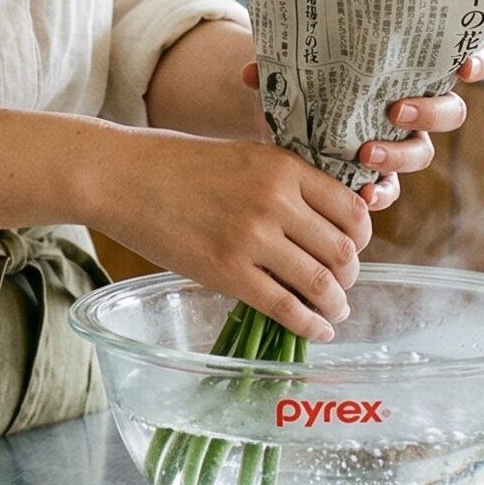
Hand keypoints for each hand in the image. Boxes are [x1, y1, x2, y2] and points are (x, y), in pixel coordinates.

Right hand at [90, 126, 372, 344]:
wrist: (122, 177)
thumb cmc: (178, 163)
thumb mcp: (243, 154)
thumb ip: (282, 180)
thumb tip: (321, 215)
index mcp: (284, 166)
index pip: (352, 209)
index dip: (361, 237)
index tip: (352, 249)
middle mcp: (275, 201)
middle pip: (344, 250)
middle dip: (350, 276)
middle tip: (341, 284)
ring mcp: (251, 238)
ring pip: (320, 283)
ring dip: (335, 304)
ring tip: (332, 311)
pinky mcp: (227, 272)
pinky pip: (285, 307)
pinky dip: (310, 325)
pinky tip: (316, 330)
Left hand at [238, 49, 483, 211]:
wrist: (287, 116)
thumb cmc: (307, 76)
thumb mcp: (298, 62)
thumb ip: (282, 62)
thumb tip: (252, 72)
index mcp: (409, 68)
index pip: (461, 59)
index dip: (475, 62)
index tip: (466, 66)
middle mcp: (415, 106)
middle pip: (449, 112)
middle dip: (430, 112)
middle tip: (395, 110)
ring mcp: (401, 143)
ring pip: (422, 153)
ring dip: (400, 155)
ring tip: (366, 154)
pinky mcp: (380, 176)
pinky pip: (392, 190)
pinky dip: (381, 194)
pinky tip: (363, 198)